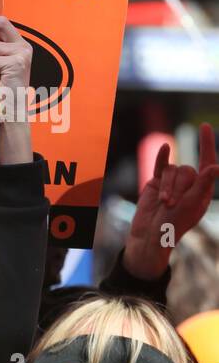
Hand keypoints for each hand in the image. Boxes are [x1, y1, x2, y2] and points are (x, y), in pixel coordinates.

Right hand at [124, 124, 217, 279]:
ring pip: (171, 171)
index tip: (204, 126)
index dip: (207, 144)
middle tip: (171, 204)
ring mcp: (171, 182)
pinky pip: (160, 165)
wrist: (149, 235)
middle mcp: (189, 183)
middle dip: (177, 186)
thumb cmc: (174, 224)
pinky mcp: (155, 183)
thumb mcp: (191, 205)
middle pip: (186, 170)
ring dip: (167, 186)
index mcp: (203, 189)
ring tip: (163, 203)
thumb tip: (215, 166)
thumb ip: (202, 185)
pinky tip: (165, 147)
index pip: (207, 162)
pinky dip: (161, 157)